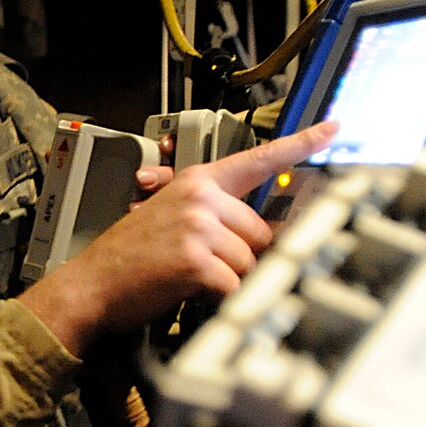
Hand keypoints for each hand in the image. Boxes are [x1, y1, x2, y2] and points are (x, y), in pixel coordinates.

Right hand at [19, 121, 335, 353]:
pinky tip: (191, 291)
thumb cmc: (131, 257)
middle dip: (244, 257)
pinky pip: (235, 285)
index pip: (258, 159)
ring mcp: (199, 226)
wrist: (93, 284)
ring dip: (231, 280)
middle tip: (207, 266)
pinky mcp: (198, 259)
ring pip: (251, 262)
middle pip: (261, 232)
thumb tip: (262, 234)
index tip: (333, 128)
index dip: (300, 144)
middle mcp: (201, 198)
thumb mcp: (171, 219)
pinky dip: (220, 297)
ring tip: (192, 279)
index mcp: (198, 181)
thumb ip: (216, 216)